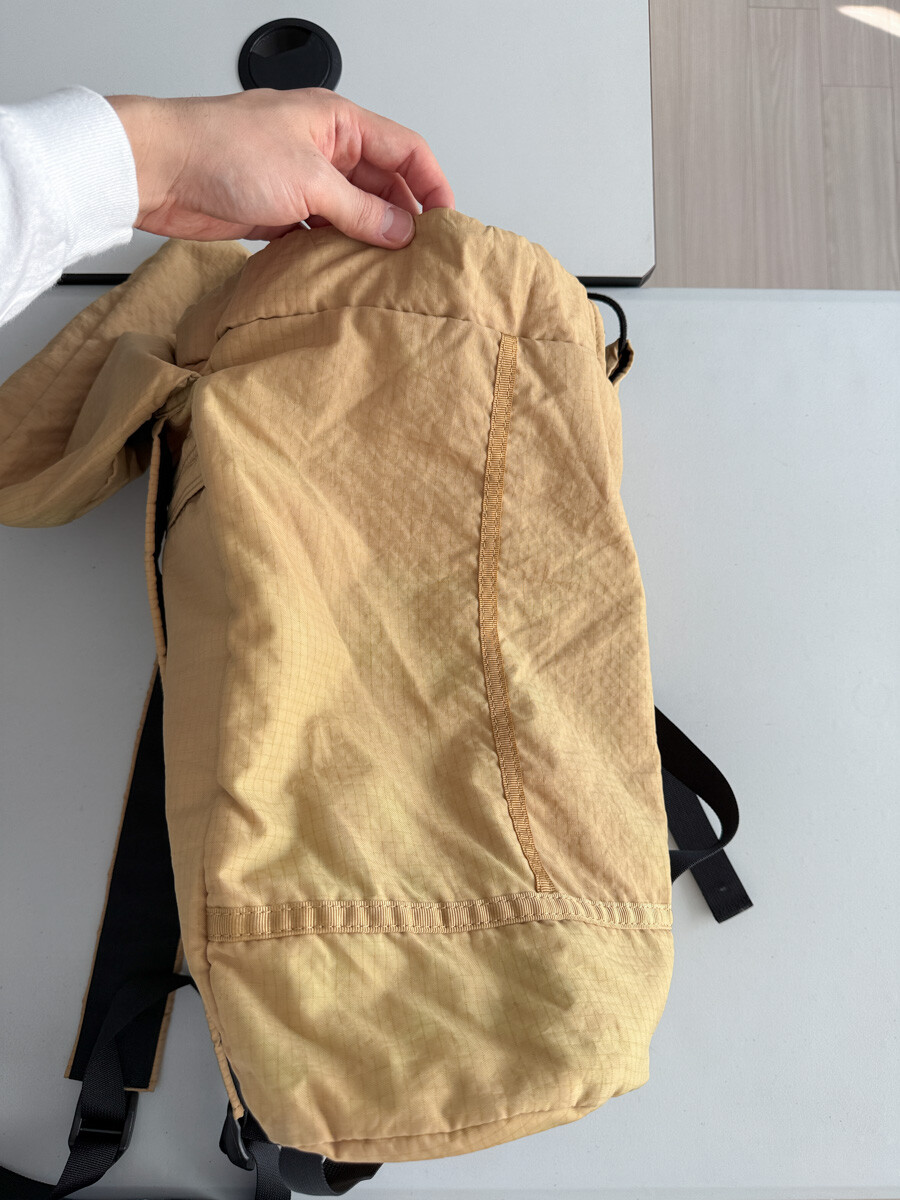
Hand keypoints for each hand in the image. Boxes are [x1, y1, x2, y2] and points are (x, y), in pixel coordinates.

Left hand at [105, 87, 454, 247]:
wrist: (160, 171)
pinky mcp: (280, 210)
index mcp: (338, 121)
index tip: (445, 224)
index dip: (431, 185)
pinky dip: (337, 251)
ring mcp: (302, 180)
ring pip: (354, 211)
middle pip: (383, 184)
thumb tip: (401, 231)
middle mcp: (324, 148)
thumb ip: (361, 210)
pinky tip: (347, 272)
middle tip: (418, 257)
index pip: (405, 149)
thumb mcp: (308, 181)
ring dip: (370, 239)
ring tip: (387, 271)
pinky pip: (323, 232)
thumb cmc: (221, 150)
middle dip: (403, 218)